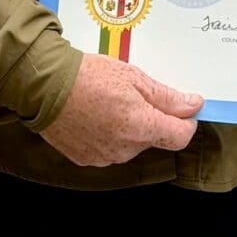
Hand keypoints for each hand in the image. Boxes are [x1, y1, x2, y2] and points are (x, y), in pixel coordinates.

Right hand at [38, 53, 201, 167]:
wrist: (43, 87)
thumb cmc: (87, 77)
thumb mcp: (134, 77)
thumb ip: (167, 97)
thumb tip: (193, 106)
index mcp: (142, 127)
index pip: (180, 137)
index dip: (186, 122)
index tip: (181, 108)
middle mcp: (126, 148)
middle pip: (154, 139)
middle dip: (151, 120)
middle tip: (133, 95)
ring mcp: (105, 157)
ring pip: (131, 145)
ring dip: (128, 128)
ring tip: (108, 103)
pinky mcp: (87, 160)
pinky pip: (109, 149)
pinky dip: (108, 135)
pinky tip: (94, 116)